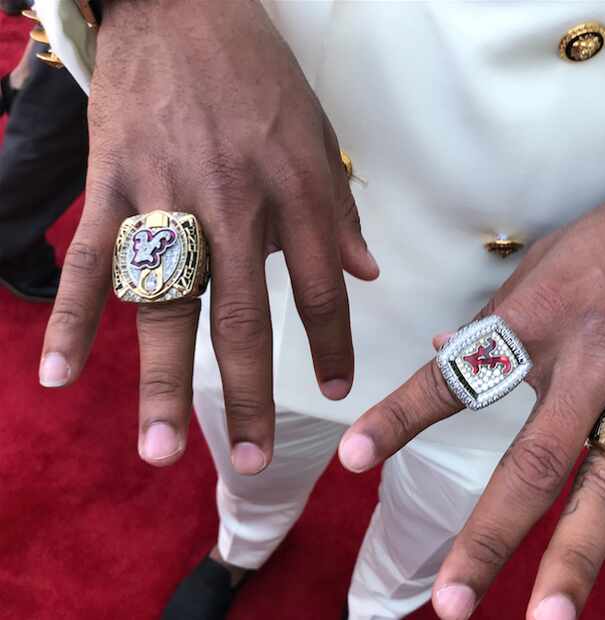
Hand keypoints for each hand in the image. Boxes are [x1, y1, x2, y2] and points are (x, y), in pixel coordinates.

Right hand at [38, 1, 377, 473]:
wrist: (184, 4)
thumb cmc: (257, 74)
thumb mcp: (318, 135)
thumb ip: (339, 210)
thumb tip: (367, 272)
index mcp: (293, 191)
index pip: (322, 288)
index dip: (332, 344)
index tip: (337, 390)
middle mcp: (233, 203)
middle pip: (242, 317)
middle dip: (247, 395)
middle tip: (251, 460)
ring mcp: (165, 195)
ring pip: (163, 304)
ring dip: (158, 382)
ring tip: (160, 449)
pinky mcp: (112, 182)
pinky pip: (87, 259)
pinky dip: (69, 317)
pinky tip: (60, 374)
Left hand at [340, 139, 604, 619]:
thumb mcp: (546, 259)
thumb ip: (497, 314)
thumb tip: (445, 348)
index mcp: (541, 320)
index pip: (458, 378)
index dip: (400, 418)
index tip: (354, 460)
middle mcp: (592, 364)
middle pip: (533, 460)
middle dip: (489, 534)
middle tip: (451, 601)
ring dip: (579, 555)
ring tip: (548, 616)